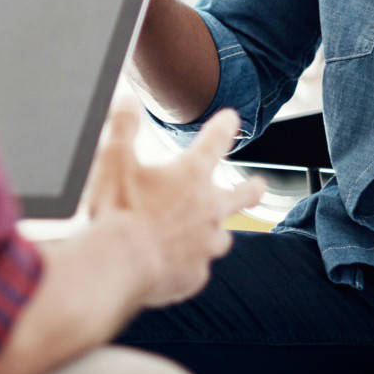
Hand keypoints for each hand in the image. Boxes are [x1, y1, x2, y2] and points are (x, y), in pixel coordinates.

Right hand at [81, 106, 263, 307]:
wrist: (117, 266)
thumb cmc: (117, 211)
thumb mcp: (114, 160)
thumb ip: (123, 126)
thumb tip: (127, 98)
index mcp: (192, 175)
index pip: (216, 140)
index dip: (225, 126)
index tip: (231, 119)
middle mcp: (209, 208)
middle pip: (243, 195)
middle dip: (253, 188)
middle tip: (260, 186)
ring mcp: (205, 245)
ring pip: (223, 236)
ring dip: (217, 231)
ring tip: (210, 232)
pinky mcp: (195, 275)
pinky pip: (198, 267)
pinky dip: (189, 263)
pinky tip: (174, 264)